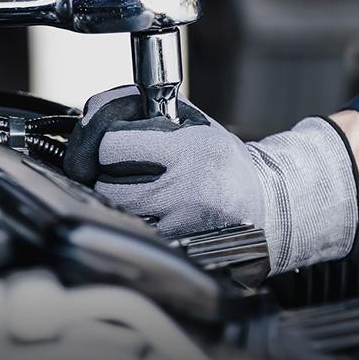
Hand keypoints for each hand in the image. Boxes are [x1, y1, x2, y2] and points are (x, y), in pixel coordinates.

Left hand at [63, 86, 358, 273]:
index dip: (105, 142)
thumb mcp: (191, 122)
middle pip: (105, 184)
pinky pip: (134, 233)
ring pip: (116, 212)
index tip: (114, 144)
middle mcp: (184, 189)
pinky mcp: (177, 249)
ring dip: (117, 201)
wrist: (266, 204)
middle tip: (123, 170)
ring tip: (142, 191)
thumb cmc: (222, 160)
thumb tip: (92, 110)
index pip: (111, 145)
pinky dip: (134, 223)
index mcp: (188, 150)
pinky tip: (152, 213)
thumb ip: (142, 110)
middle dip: (107, 175)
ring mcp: (180, 224)